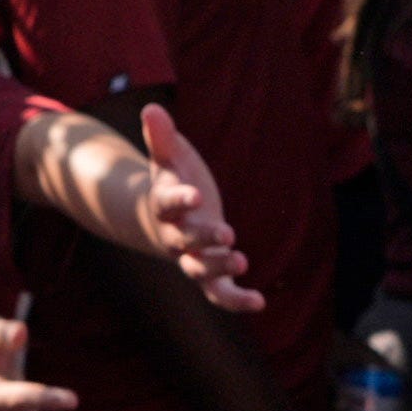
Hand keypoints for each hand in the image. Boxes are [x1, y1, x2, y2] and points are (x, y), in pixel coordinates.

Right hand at [135, 100, 263, 310]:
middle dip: (204, 239)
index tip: (194, 194)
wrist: (167, 216)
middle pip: (184, 242)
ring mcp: (192, 257)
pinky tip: (259, 302)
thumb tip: (152, 108)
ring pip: (199, 271)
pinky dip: (236, 300)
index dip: (179, 200)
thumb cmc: (172, 179)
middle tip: (227, 234)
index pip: (166, 204)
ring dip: (218, 270)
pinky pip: (218, 293)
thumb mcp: (168, 155)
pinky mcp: (210, 272)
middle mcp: (174, 236)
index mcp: (162, 205)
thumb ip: (161, 136)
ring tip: (240, 261)